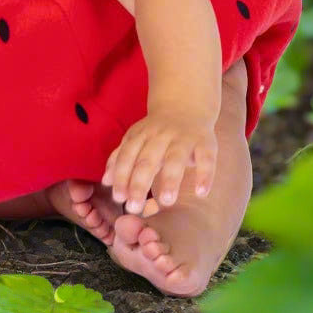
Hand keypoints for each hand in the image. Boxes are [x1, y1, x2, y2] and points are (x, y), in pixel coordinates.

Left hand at [101, 112, 216, 214]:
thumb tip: (106, 182)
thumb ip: (120, 158)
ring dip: (170, 180)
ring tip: (166, 202)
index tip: (118, 198)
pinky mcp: (205, 142)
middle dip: (139, 184)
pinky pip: (206, 158)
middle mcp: (161, 135)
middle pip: (148, 160)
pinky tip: (201, 193)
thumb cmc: (156, 132)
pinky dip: (205, 175)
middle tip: (134, 208)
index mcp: (141, 135)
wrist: (185, 105)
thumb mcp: (136, 139)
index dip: (122, 176)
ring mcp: (184, 138)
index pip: (127, 156)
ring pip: (176, 159)